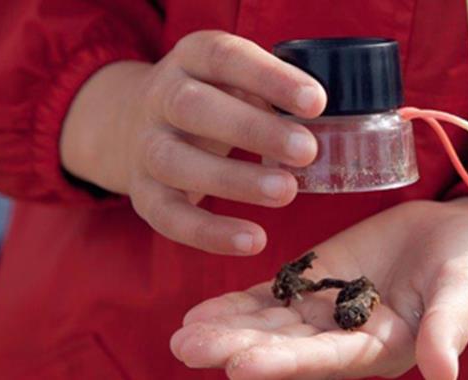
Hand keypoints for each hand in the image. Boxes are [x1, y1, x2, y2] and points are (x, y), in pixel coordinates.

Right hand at [60, 30, 326, 254]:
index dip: (270, 78)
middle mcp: (160, 98)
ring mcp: (146, 147)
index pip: (225, 57)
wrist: (132, 124)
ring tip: (287, 191)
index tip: (316, 101)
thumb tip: (335, 120)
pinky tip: (254, 241)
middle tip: (307, 150)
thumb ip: (276, 92)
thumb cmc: (214, 99)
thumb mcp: (236, 79)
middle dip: (253, 130)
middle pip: (193, 107)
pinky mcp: (143, 194)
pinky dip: (211, 233)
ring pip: (177, 162)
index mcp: (191, 58)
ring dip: (234, 180)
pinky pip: (170, 216)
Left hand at [170, 198, 467, 379]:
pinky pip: (271, 297)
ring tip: (183, 334)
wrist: (456, 236)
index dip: (284, 363)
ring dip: (227, 328)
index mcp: (380, 349)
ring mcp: (326, 310)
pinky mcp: (316, 281)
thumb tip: (444, 374)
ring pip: (270, 324)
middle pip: (284, 346)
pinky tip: (201, 311)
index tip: (239, 365)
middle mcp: (344, 338)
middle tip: (187, 347)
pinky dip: (238, 304)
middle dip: (236, 347)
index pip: (325, 361)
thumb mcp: (463, 294)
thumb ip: (447, 330)